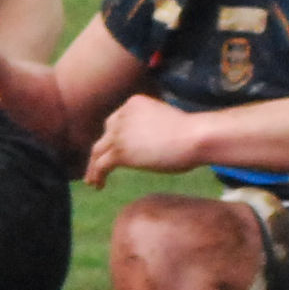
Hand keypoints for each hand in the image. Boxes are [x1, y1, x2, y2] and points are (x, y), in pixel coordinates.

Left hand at [85, 94, 205, 185]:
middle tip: (99, 163)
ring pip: (98, 150)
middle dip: (102, 150)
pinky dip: (96, 175)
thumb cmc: (194, 132)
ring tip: (92, 180)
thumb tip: (152, 143)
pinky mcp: (120, 152)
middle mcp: (122, 115)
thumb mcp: (167, 121)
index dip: (114, 136)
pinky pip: (101, 165)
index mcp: (134, 103)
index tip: (114, 148)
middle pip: (106, 134)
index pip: (118, 120)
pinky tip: (98, 185)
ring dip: (93, 166)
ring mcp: (119, 133)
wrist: (196, 137)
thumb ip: (152, 128)